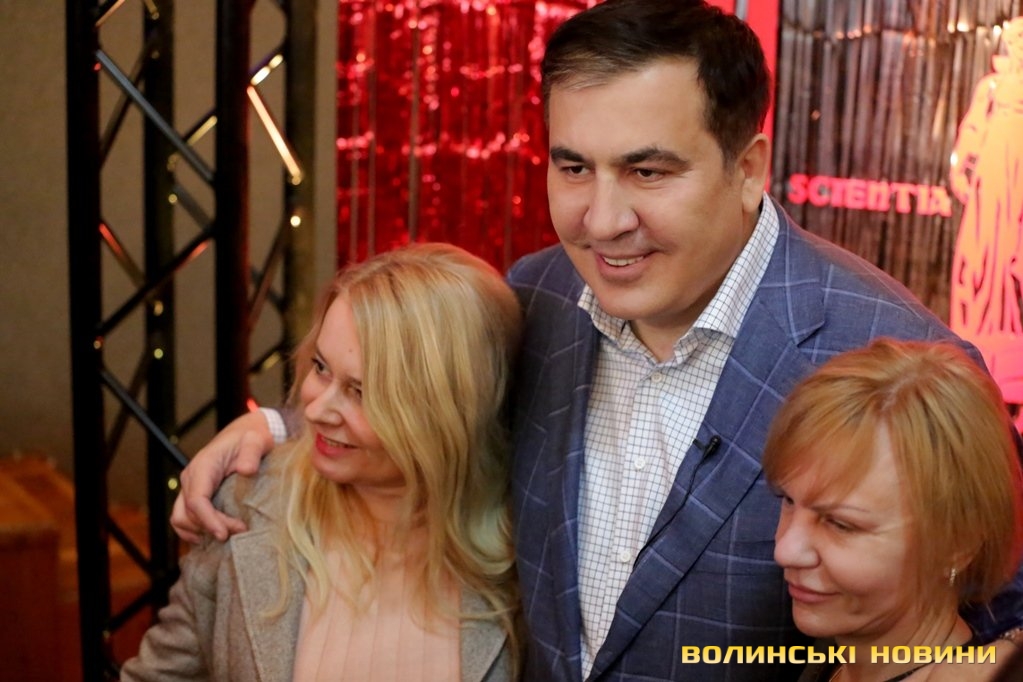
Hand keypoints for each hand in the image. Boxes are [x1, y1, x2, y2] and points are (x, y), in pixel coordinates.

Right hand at [170, 410, 275, 542]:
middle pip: (188, 514)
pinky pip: (184, 518)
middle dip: (211, 527)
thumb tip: (247, 471)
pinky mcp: (194, 494)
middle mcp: (191, 478)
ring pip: (181, 519)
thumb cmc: (251, 438)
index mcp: (203, 466)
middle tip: (240, 531)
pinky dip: (194, 531)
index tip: (224, 534)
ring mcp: (190, 487)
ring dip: (201, 531)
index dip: (208, 520)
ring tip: (228, 536)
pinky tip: (213, 536)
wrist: (246, 434)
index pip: (196, 500)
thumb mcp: (256, 441)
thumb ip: (252, 453)